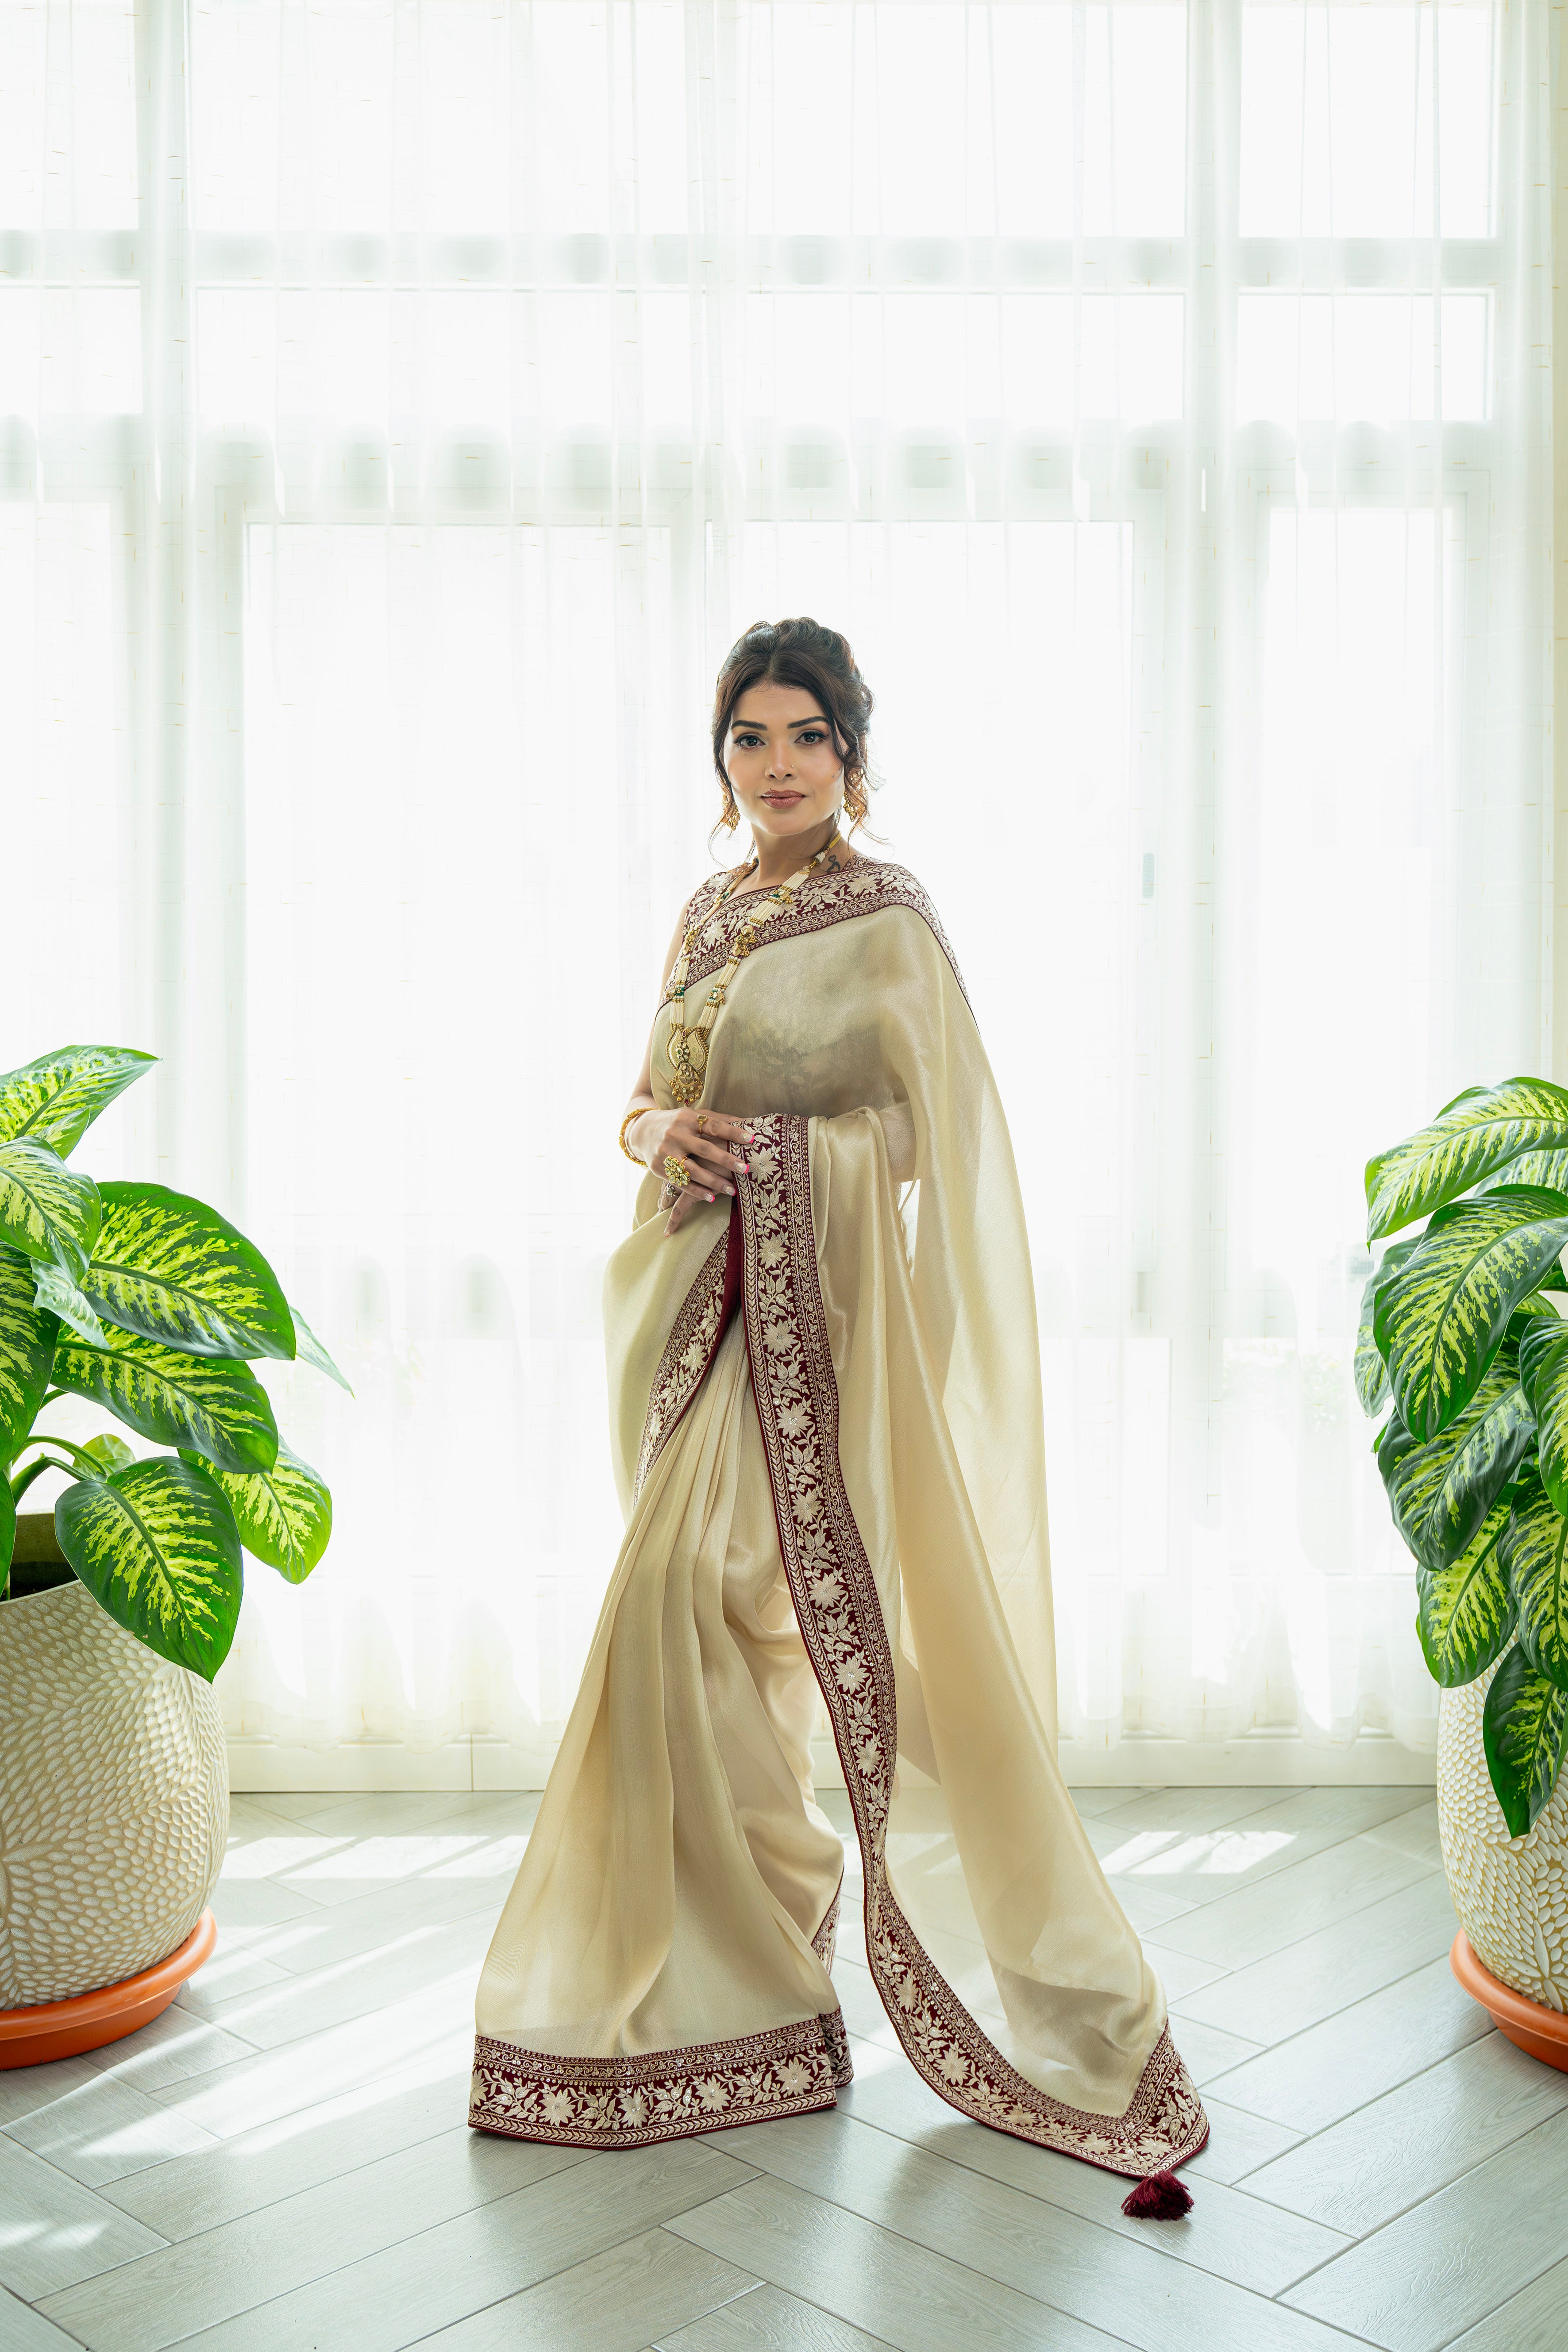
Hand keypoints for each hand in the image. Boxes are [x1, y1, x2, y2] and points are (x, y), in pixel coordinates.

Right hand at [626, 1106, 758, 1235]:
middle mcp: (675, 1134)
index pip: (713, 1125)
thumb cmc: (678, 1123)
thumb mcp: (694, 1116)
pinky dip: (696, 1191)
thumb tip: (748, 1121)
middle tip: (745, 1169)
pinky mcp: (658, 1167)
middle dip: (725, 1160)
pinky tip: (711, 1198)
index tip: (751, 1139)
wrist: (642, 1130)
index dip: (732, 1132)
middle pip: (704, 1149)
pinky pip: (680, 1182)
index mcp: (687, 1118)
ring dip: (713, 1181)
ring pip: (692, 1170)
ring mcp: (665, 1151)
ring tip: (732, 1190)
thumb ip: (719, 1120)